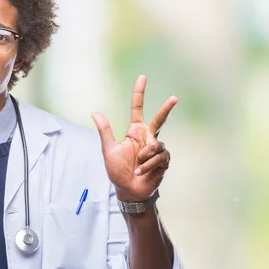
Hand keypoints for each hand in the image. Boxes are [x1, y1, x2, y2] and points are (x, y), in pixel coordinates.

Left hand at [92, 75, 177, 201]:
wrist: (129, 191)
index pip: (138, 108)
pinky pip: (160, 157)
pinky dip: (149, 165)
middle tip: (174, 98)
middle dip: (166, 109)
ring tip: (137, 167)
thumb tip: (95, 112)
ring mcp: (157, 149)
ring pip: (156, 145)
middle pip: (159, 119)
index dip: (139, 93)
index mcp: (134, 132)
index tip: (142, 78)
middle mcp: (147, 138)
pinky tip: (143, 172)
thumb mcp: (108, 150)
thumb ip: (105, 131)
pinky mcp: (164, 161)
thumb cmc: (118, 171)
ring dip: (145, 157)